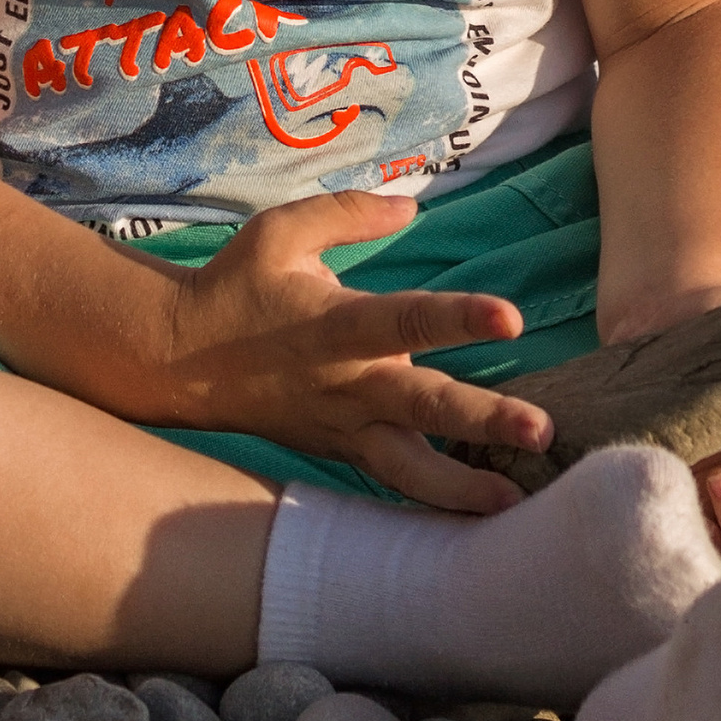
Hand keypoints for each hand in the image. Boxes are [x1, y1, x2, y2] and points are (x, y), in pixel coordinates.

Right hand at [137, 191, 554, 512]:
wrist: (179, 361)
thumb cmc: (236, 286)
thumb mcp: (280, 231)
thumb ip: (347, 214)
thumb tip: (412, 205)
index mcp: (334, 325)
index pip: (406, 320)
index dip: (458, 318)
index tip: (511, 318)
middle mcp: (346, 383)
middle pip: (422, 407)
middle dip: (483, 421)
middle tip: (541, 430)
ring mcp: (343, 428)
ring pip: (408, 468)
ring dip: (463, 488)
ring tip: (516, 504)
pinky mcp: (341, 453)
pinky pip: (392, 483)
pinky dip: (434, 501)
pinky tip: (482, 515)